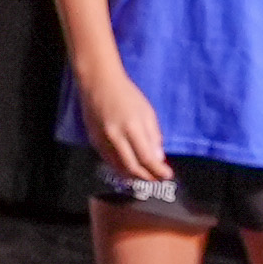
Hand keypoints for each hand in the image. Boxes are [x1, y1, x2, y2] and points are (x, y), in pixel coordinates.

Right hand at [79, 68, 171, 186]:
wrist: (98, 84)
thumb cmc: (126, 94)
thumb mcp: (147, 111)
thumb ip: (153, 135)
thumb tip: (158, 158)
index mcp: (132, 127)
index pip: (147, 158)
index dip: (158, 171)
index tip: (168, 175)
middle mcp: (116, 138)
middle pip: (133, 168)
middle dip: (148, 177)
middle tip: (158, 179)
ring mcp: (103, 141)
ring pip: (120, 168)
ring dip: (135, 176)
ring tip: (146, 177)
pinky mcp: (94, 142)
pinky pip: (109, 162)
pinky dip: (121, 170)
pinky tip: (130, 171)